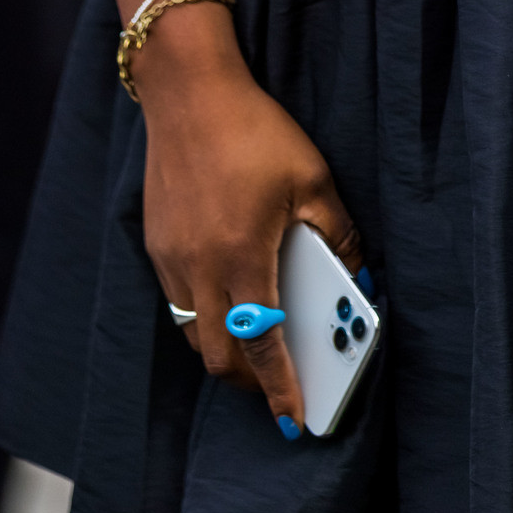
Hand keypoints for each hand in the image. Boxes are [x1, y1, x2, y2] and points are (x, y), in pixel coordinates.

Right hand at [134, 5, 361, 436]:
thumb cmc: (255, 131)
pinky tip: (228, 297)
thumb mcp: (313, 178)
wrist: (188, 91)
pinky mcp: (156, 244)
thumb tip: (356, 276)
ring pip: (193, 333)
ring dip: (223, 351)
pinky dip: (203, 317)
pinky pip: (178, 302)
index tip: (294, 421)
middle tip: (278, 384)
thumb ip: (336, 232)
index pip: (264, 346)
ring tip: (255, 346)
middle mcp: (201, 269)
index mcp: (243, 258)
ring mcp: (172, 259)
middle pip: (218, 357)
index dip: (280, 390)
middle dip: (249, 382)